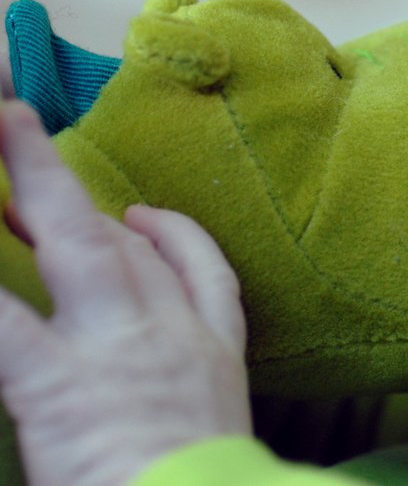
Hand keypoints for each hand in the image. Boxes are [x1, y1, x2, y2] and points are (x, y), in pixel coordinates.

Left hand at [0, 100, 250, 485]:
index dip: (167, 233)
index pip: (198, 274)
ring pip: (79, 244)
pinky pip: (4, 318)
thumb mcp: (218, 441)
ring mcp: (116, 350)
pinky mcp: (56, 382)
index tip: (137, 214)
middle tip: (25, 135)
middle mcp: (170, 336)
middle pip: (124, 242)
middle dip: (71, 187)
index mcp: (213, 357)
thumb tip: (144, 409)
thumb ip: (188, 406)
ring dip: (36, 187)